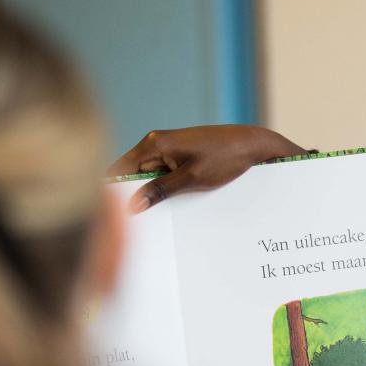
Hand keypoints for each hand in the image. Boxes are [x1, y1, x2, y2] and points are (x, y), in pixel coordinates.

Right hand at [108, 125, 306, 212]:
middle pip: (131, 173)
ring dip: (151, 192)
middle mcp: (155, 142)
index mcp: (153, 144)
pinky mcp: (178, 153)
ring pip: (147, 175)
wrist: (252, 143)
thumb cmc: (225, 158)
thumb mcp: (192, 179)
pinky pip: (162, 172)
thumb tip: (132, 205)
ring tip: (156, 215)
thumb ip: (160, 191)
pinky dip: (164, 187)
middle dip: (133, 195)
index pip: (119, 169)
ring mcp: (166, 147)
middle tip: (138, 223)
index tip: (115, 215)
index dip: (113, 192)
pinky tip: (171, 202)